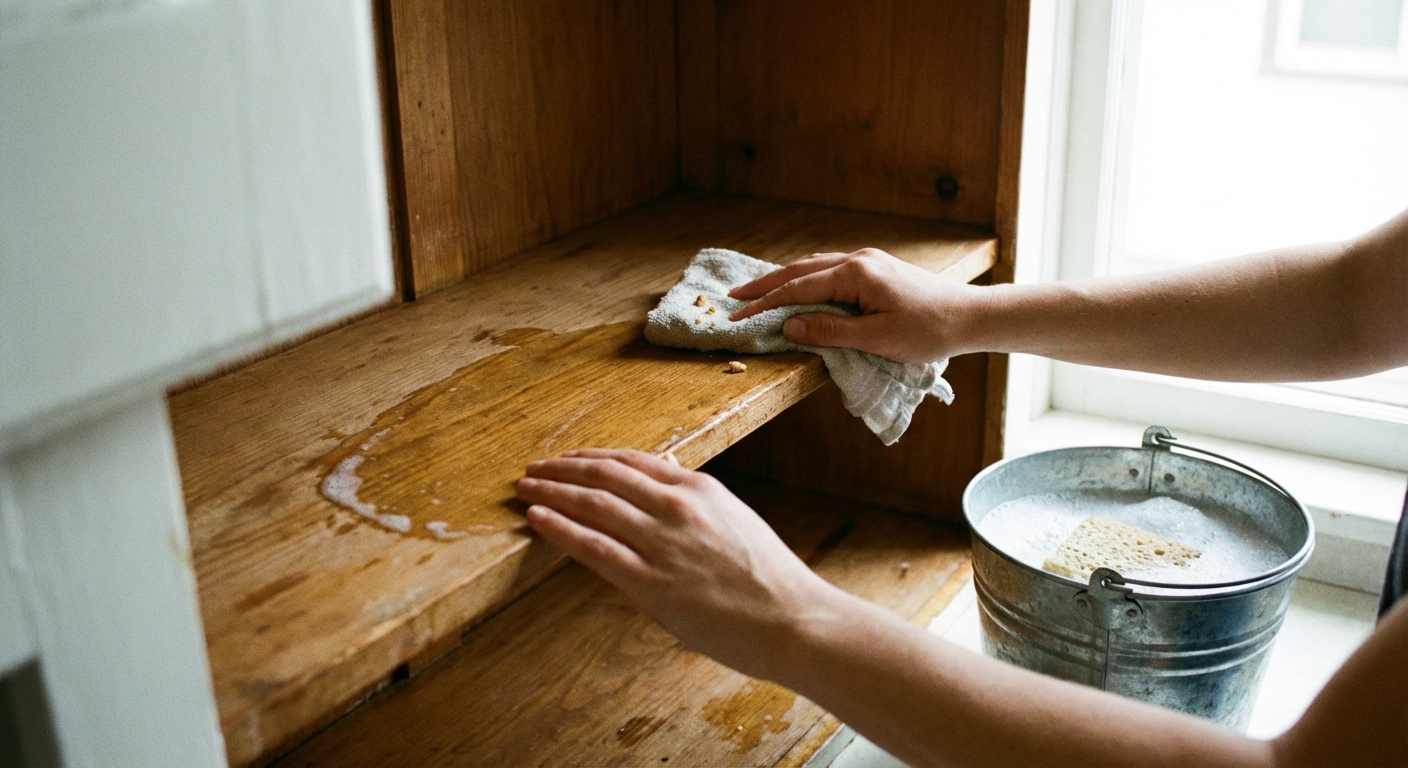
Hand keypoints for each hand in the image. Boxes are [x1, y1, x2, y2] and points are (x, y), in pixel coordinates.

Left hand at [515, 449, 836, 678]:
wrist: (794, 620)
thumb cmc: (769, 579)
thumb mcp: (735, 520)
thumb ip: (697, 499)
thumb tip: (668, 470)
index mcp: (700, 488)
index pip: (631, 462)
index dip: (591, 458)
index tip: (567, 460)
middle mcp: (677, 507)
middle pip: (604, 476)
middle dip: (562, 469)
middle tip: (534, 469)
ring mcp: (662, 544)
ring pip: (593, 505)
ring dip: (552, 493)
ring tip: (526, 489)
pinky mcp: (651, 583)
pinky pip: (593, 547)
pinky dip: (559, 528)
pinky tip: (537, 520)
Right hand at [728, 248, 983, 362]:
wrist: (970, 316)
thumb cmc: (928, 332)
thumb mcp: (876, 339)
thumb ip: (829, 331)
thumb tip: (789, 325)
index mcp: (856, 274)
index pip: (798, 289)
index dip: (765, 304)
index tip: (737, 315)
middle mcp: (858, 260)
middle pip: (800, 270)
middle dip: (765, 285)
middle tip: (732, 297)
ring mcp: (868, 261)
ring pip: (814, 267)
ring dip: (783, 279)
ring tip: (757, 291)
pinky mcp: (876, 269)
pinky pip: (830, 269)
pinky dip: (806, 278)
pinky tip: (798, 285)